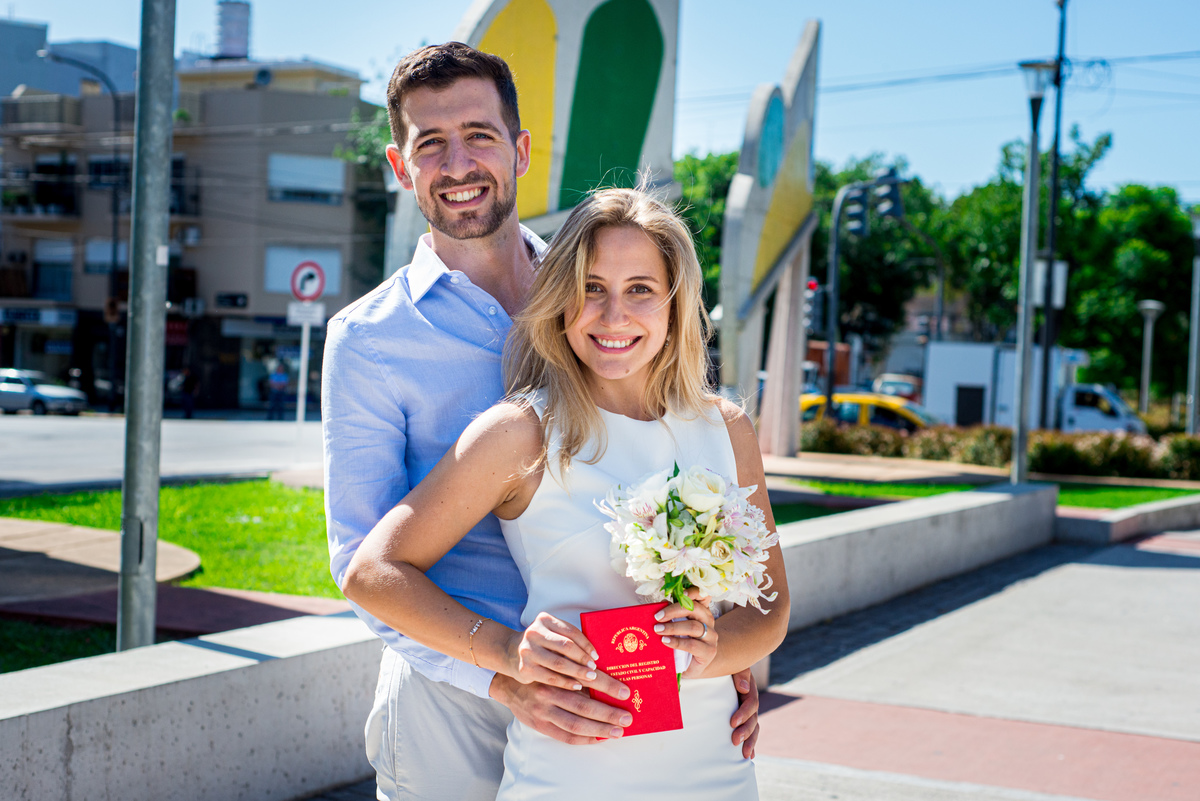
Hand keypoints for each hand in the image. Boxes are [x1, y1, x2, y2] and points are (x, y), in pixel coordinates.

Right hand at [490, 674, 632, 744]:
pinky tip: (599, 737)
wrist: (509, 685)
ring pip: (576, 725)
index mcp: (556, 675)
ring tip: (618, 731)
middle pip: (584, 707)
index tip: (625, 692)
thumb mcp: (557, 668)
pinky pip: (566, 737)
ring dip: (600, 729)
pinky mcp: (540, 726)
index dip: (607, 687)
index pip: (587, 682)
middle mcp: (549, 693)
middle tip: (627, 718)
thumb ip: (577, 675)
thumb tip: (608, 684)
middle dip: (608, 714)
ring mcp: (543, 712)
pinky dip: (585, 739)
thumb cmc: (541, 674)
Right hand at [505, 612, 628, 699]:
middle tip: (596, 669)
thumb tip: (598, 655)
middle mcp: (535, 632)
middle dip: (583, 659)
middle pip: (566, 646)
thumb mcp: (551, 635)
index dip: (586, 644)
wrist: (511, 653)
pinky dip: (566, 682)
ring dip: (577, 672)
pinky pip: (550, 677)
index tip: (597, 656)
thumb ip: (568, 640)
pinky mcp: (525, 668)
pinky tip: (577, 686)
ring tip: (591, 678)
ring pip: (559, 663)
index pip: (571, 631)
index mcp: (545, 620)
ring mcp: (528, 650)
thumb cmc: (541, 645)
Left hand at [654, 588, 716, 678]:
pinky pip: (692, 644)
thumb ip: (672, 615)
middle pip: (695, 609)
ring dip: (673, 627)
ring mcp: (711, 636)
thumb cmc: (684, 642)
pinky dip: (677, 642)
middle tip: (657, 617)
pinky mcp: (709, 651)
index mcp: (702, 611)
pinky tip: (665, 641)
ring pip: (693, 627)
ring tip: (658, 630)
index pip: (703, 596)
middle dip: (674, 610)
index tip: (681, 593)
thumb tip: (660, 605)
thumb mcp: (678, 626)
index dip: (693, 592)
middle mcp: (709, 621)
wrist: (694, 664)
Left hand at [730, 668, 759, 758]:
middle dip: (745, 731)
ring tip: (744, 754)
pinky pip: (749, 731)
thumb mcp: (734, 665)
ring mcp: (748, 711)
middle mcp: (751, 702)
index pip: (751, 703)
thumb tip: (744, 688)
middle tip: (734, 741)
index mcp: (750, 689)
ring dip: (750, 741)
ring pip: (753, 727)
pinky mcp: (743, 718)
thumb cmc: (726, 664)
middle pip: (753, 719)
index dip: (744, 713)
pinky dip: (750, 743)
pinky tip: (750, 756)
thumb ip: (740, 673)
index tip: (732, 722)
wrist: (722, 665)